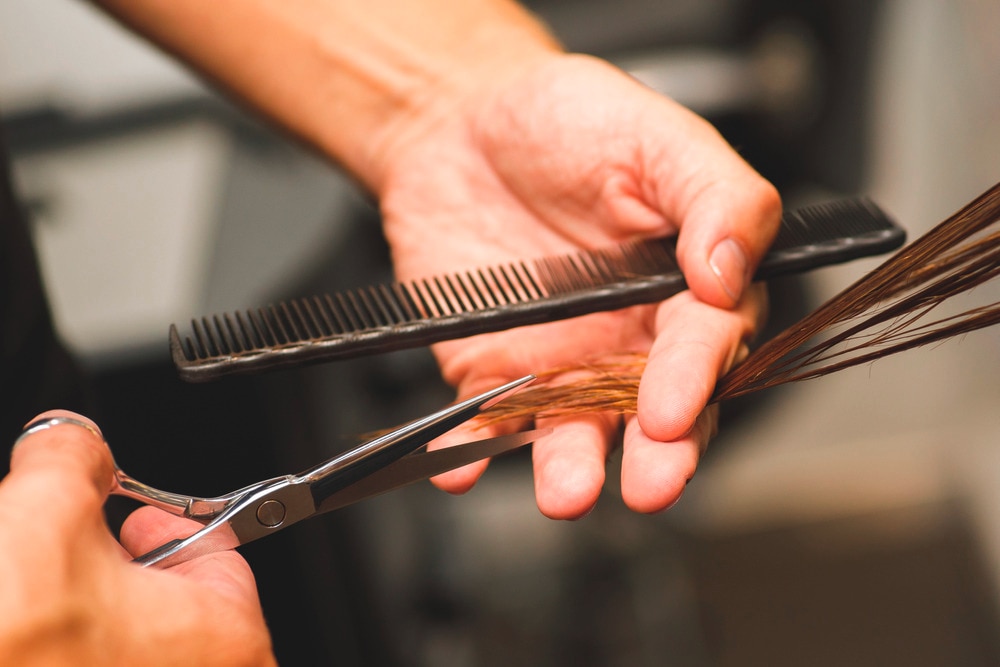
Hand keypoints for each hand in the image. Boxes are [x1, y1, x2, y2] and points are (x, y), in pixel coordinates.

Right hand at [0, 411, 274, 666]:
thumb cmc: (16, 648)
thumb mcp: (42, 513)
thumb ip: (73, 457)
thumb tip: (73, 443)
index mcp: (226, 639)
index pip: (217, 552)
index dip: (161, 520)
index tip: (126, 513)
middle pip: (163, 596)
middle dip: (103, 565)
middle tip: (61, 554)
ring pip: (119, 639)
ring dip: (73, 609)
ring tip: (29, 601)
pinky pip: (94, 662)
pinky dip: (58, 647)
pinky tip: (24, 636)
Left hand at [375, 53, 779, 517]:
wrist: (461, 122)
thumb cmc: (569, 120)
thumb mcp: (656, 135)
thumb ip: (716, 197)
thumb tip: (733, 270)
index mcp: (683, 290)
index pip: (706, 346)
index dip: (694, 379)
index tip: (672, 408)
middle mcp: (628, 340)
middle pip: (653, 413)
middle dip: (657, 456)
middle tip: (650, 485)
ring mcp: (559, 362)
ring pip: (574, 429)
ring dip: (570, 466)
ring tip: (566, 492)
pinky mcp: (490, 369)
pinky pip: (483, 418)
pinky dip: (473, 445)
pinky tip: (463, 465)